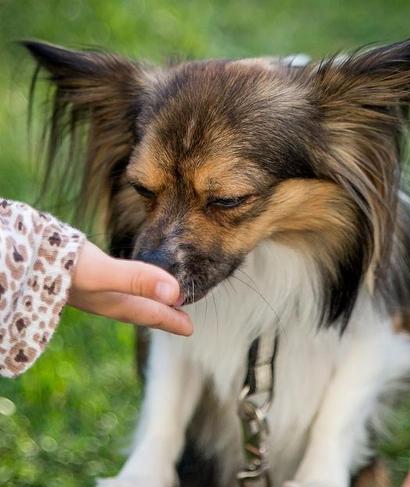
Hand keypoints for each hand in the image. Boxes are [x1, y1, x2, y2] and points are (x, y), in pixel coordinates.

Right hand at [68, 241, 191, 335]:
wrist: (18, 258)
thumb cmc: (59, 266)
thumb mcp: (101, 274)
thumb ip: (136, 280)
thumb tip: (176, 291)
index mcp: (113, 302)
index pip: (150, 314)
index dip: (171, 320)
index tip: (190, 329)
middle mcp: (104, 299)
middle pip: (141, 311)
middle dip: (161, 316)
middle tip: (181, 321)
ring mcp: (92, 290)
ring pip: (127, 301)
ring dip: (145, 304)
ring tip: (158, 303)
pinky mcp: (81, 279)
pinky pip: (114, 289)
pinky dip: (127, 290)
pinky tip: (122, 284)